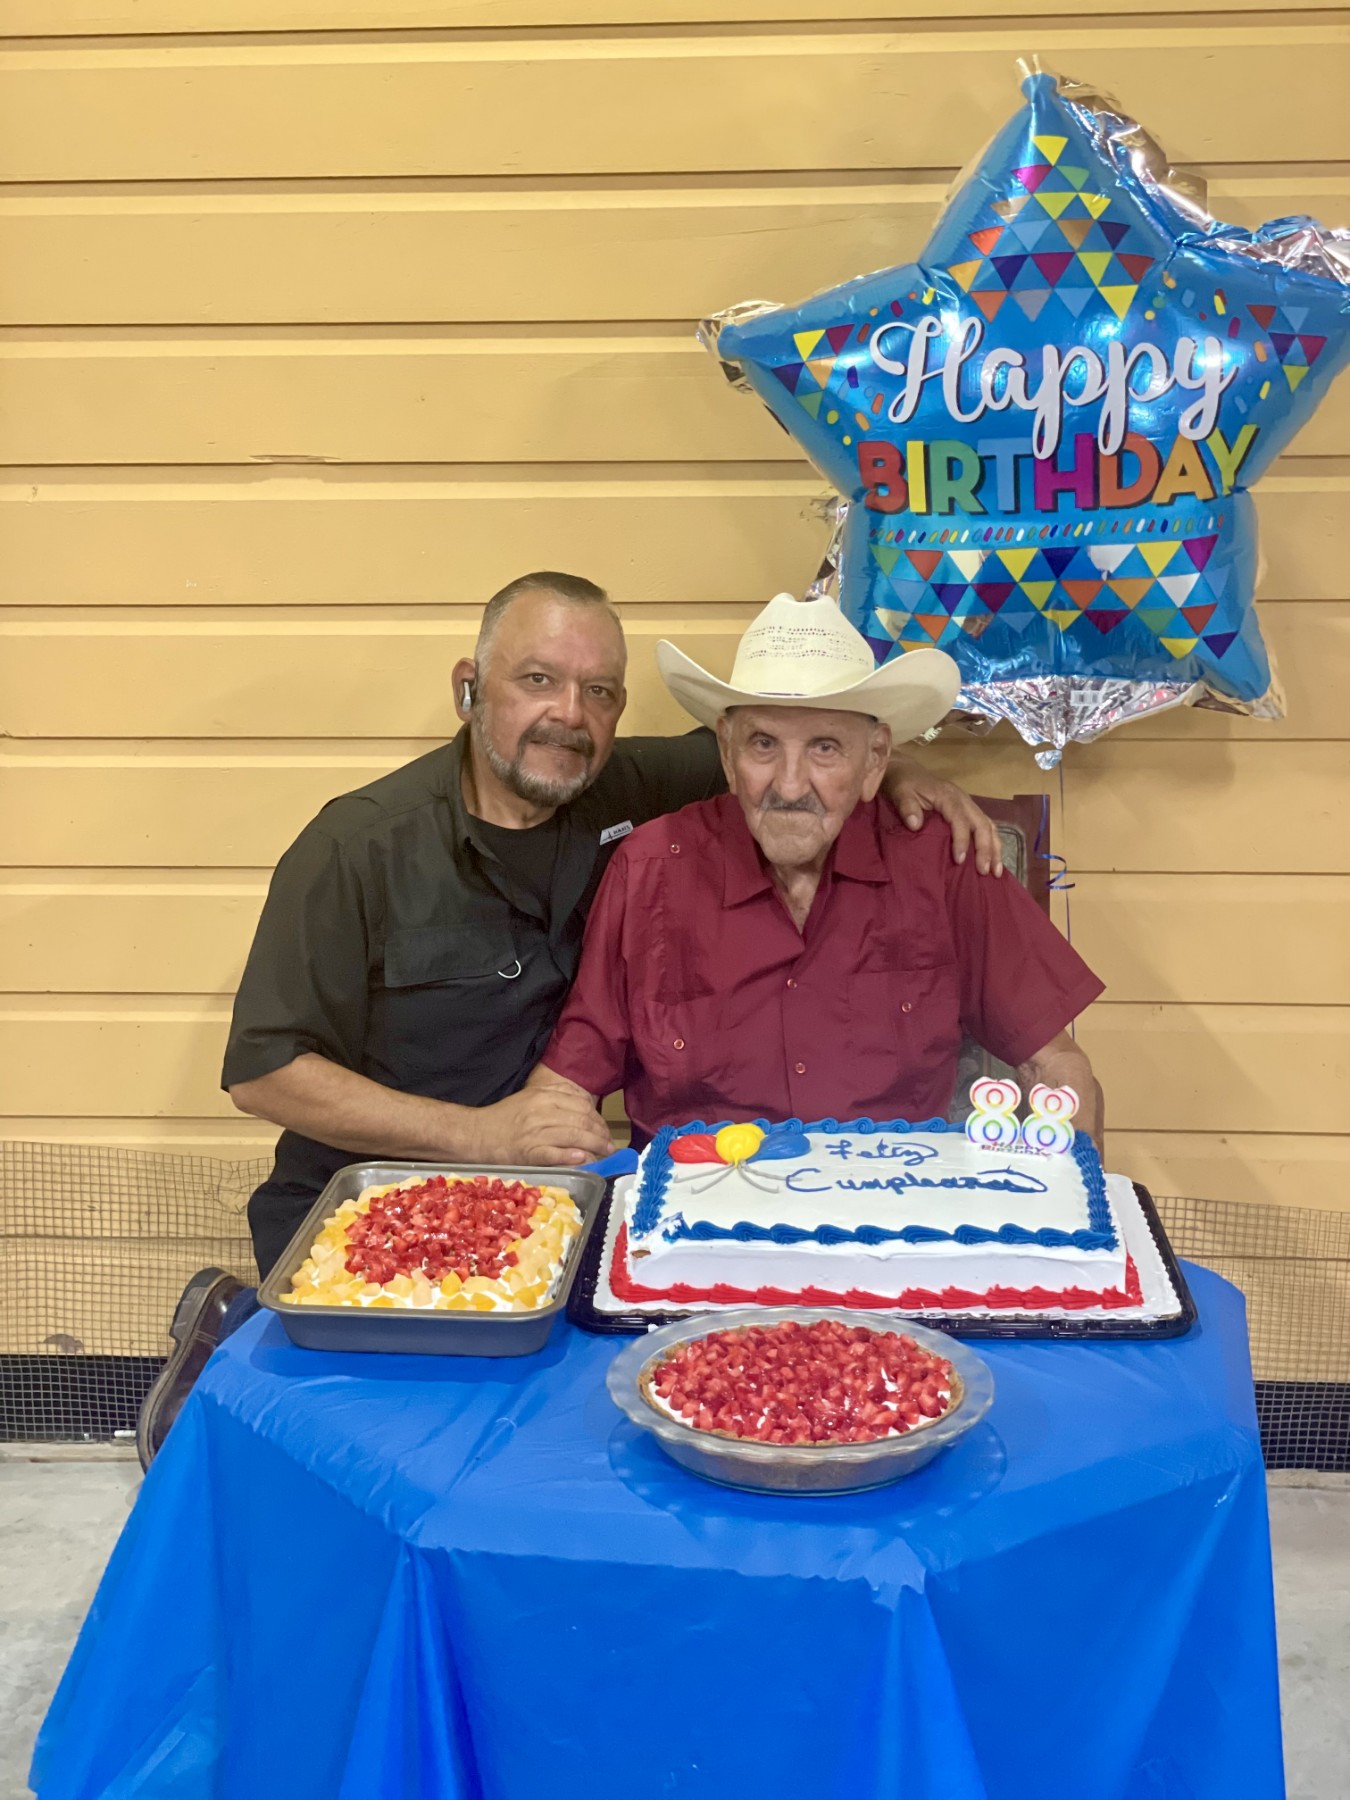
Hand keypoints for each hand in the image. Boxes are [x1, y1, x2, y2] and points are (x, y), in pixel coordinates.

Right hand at [466, 1085, 611, 1167]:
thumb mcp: (530, 1099)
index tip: (605, 1130)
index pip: (582, 1105)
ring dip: (594, 1146)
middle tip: (609, 1145)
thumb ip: (556, 1098)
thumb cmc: (504, 1118)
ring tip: (604, 1154)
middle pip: (582, 1120)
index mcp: (543, 1096)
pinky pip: (555, 1154)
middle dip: (601, 1134)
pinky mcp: (528, 1152)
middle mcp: (541, 1111)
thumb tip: (585, 1106)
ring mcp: (535, 1132)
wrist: (475, 1134)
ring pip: (573, 1136)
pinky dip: (571, 1156)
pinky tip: (583, 1159)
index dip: (598, 1119)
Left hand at [884, 755, 1002, 875]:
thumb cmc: (904, 784)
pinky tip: (994, 861)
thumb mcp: (900, 792)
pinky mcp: (969, 811)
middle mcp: (964, 800)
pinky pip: (987, 827)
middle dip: (985, 848)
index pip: (960, 819)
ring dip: (995, 849)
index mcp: (948, 796)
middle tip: (983, 871)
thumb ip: (907, 807)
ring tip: (996, 872)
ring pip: (989, 826)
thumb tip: (915, 825)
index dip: (962, 840)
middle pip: (982, 824)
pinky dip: (992, 844)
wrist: (908, 772)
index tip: (959, 860)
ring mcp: (969, 805)